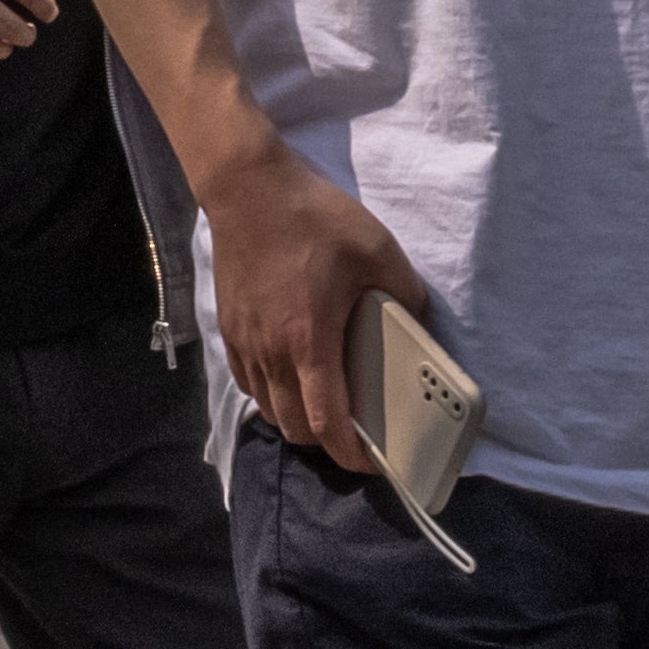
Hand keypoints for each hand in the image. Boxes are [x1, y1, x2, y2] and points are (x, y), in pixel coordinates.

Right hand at [191, 133, 425, 469]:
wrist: (246, 186)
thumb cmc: (312, 216)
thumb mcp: (376, 247)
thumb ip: (405, 293)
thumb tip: (419, 324)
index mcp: (310, 339)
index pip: (326, 421)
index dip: (349, 453)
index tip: (372, 462)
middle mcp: (271, 351)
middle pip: (294, 428)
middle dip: (326, 443)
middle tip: (354, 432)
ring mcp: (244, 342)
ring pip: (268, 409)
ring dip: (297, 419)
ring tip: (325, 405)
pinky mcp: (229, 329)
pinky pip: (249, 383)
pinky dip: (272, 394)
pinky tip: (292, 373)